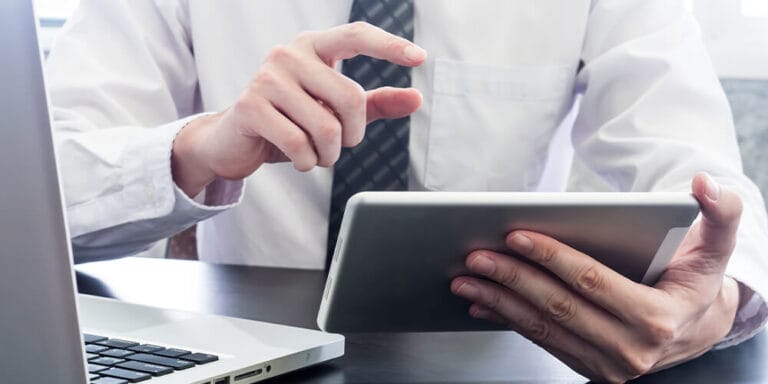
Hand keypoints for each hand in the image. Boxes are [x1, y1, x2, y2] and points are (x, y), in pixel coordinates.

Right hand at [171, 22, 426, 195]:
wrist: (235, 141)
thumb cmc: (290, 121)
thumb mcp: (334, 111)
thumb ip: (374, 103)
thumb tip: (416, 99)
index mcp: (313, 46)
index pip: (356, 35)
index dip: (389, 46)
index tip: (420, 58)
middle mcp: (288, 54)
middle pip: (349, 97)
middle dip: (352, 135)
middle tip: (340, 145)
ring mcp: (266, 78)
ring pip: (326, 127)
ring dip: (329, 153)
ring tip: (316, 153)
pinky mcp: (249, 106)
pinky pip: (299, 143)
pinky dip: (307, 161)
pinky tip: (300, 159)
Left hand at [451, 173, 741, 382]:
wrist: (698, 329)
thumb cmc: (697, 281)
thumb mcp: (716, 248)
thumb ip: (720, 213)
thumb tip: (704, 183)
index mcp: (656, 318)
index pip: (592, 282)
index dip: (552, 257)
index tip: (516, 233)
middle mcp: (629, 349)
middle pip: (558, 306)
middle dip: (512, 278)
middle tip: (476, 254)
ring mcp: (606, 364)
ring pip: (542, 328)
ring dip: (498, 302)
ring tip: (465, 279)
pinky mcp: (588, 368)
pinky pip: (541, 342)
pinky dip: (507, 321)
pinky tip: (480, 304)